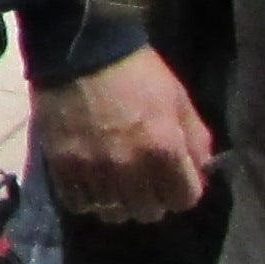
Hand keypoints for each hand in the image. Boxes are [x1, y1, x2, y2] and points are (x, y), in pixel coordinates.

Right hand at [31, 49, 211, 221]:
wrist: (81, 51)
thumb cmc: (137, 72)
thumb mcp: (179, 98)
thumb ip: (195, 138)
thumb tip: (202, 172)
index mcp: (164, 147)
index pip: (184, 200)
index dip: (182, 192)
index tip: (174, 181)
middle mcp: (129, 166)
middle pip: (148, 212)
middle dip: (151, 198)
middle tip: (143, 181)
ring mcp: (93, 169)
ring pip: (113, 213)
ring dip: (118, 201)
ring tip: (115, 183)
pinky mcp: (62, 166)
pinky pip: (79, 204)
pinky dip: (87, 198)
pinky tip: (90, 182)